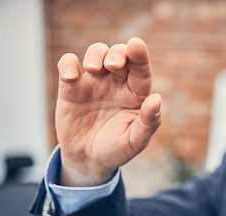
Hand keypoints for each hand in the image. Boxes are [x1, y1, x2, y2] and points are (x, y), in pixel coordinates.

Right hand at [55, 37, 161, 185]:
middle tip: (113, 66)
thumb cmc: (117, 150)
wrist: (88, 161)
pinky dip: (68, 65)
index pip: (141, 70)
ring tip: (93, 69)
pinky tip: (71, 77)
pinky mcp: (71, 87)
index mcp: (136, 94)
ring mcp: (94, 83)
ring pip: (96, 53)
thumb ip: (149, 121)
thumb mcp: (135, 141)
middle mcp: (116, 84)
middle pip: (119, 55)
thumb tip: (157, 99)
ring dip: (95, 54)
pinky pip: (68, 65)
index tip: (136, 44)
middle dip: (117, 53)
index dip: (139, 55)